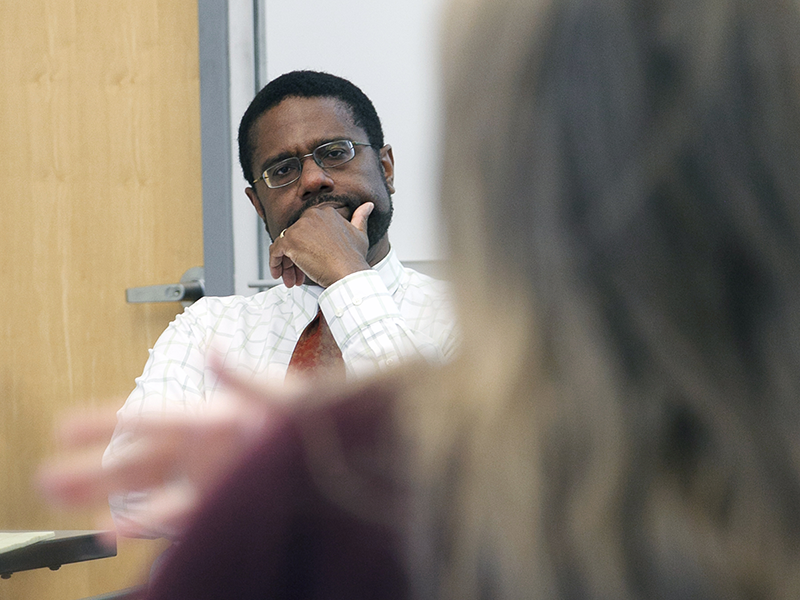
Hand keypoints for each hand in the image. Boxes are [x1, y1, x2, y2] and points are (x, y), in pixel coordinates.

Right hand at [37, 365, 304, 538]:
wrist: (351, 451)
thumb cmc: (324, 416)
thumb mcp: (288, 396)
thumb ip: (247, 380)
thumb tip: (213, 351)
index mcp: (216, 416)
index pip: (151, 420)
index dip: (106, 423)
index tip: (66, 425)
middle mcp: (208, 449)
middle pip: (139, 461)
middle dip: (93, 468)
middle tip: (48, 477)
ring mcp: (214, 479)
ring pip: (150, 491)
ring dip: (108, 500)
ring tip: (69, 507)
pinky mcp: (226, 505)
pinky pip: (179, 517)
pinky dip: (147, 524)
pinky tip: (117, 531)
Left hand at [269, 201, 373, 287]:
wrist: (349, 274)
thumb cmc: (354, 258)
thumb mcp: (360, 234)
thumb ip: (360, 217)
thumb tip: (368, 205)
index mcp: (325, 212)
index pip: (307, 229)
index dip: (308, 246)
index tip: (312, 259)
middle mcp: (311, 216)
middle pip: (295, 237)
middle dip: (296, 256)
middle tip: (299, 273)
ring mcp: (299, 228)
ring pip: (285, 245)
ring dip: (287, 263)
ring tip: (291, 278)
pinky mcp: (290, 241)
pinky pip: (275, 251)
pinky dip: (275, 264)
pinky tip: (280, 275)